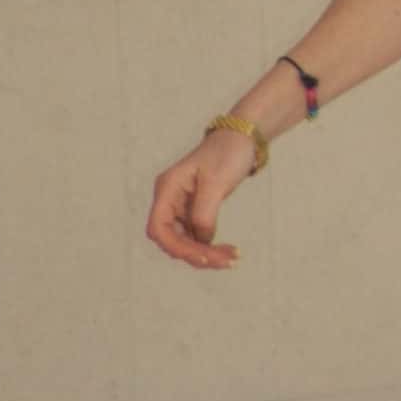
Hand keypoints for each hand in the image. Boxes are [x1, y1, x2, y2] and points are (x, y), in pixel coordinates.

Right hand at [144, 130, 258, 269]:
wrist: (243, 140)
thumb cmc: (228, 153)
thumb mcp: (216, 182)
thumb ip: (204, 212)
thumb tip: (201, 240)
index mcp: (167, 188)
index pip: (158, 227)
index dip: (175, 246)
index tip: (200, 256)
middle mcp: (169, 199)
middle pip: (172, 239)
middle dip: (196, 253)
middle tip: (226, 261)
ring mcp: (181, 207)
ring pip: (185, 241)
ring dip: (205, 254)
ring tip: (232, 258)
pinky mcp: (194, 211)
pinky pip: (196, 236)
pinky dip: (210, 246)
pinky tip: (227, 252)